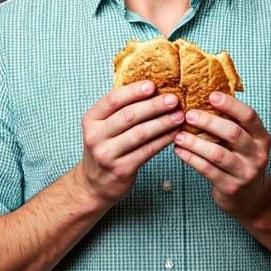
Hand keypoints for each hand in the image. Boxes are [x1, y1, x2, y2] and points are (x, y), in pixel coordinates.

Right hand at [75, 81, 183, 207]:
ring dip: (163, 123)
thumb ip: (120, 110)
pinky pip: (147, 151)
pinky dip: (163, 140)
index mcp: (91, 119)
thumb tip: (152, 89)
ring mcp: (107, 154)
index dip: (134, 91)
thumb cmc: (105, 147)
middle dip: (154, 106)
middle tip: (173, 99)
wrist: (94, 184)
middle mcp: (95, 136)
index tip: (153, 85)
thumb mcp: (103, 126)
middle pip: (128, 115)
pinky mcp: (121, 170)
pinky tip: (174, 133)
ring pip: (140, 134)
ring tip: (179, 116)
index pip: (113, 100)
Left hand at [173, 92, 270, 220]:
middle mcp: (257, 154)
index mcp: (261, 137)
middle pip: (233, 133)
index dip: (230, 104)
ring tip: (178, 135)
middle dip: (209, 122)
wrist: (253, 199)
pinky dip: (191, 159)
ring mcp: (245, 172)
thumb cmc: (242, 161)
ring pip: (218, 154)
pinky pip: (208, 170)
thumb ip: (233, 123)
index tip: (211, 95)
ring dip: (195, 142)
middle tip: (188, 114)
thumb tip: (204, 96)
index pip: (249, 116)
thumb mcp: (246, 142)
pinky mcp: (231, 187)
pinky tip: (179, 151)